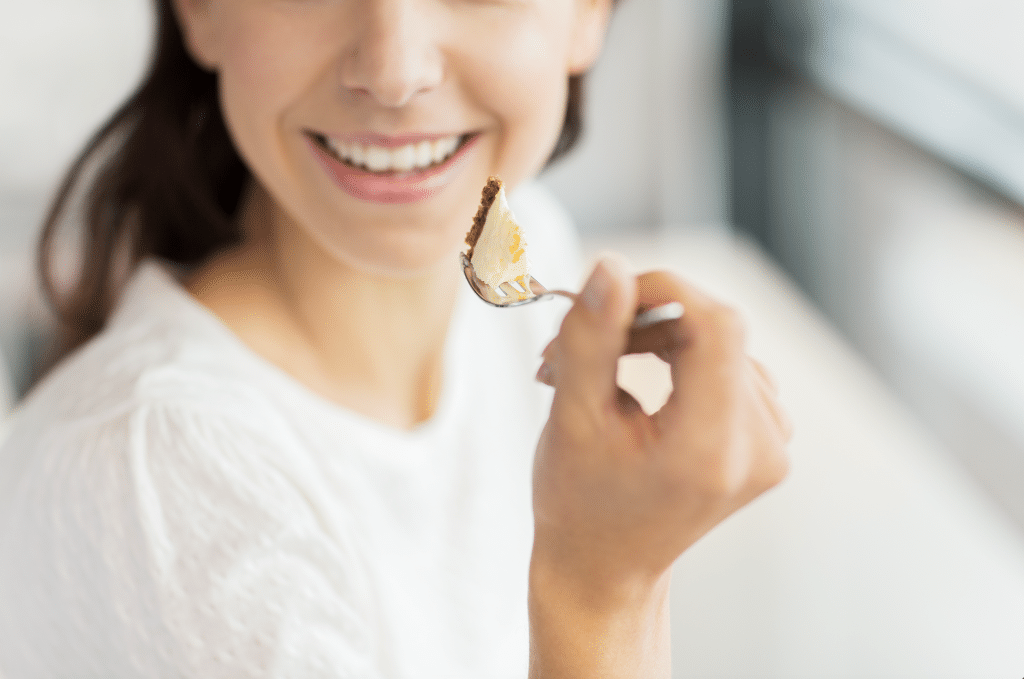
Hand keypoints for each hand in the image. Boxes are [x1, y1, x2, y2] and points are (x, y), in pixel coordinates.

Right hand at [532, 255, 790, 595]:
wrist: (605, 565)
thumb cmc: (579, 503)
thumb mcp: (572, 418)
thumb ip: (591, 338)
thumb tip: (610, 266)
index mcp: (709, 450)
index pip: (716, 326)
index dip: (664, 292)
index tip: (607, 297)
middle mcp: (757, 450)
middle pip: (715, 330)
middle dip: (642, 321)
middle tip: (573, 344)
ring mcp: (771, 448)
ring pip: (720, 342)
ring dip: (655, 339)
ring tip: (596, 371)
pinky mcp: (769, 441)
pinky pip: (731, 366)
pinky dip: (680, 360)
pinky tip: (637, 382)